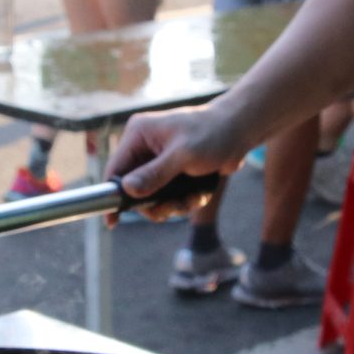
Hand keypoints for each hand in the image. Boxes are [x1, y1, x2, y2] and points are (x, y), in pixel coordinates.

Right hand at [107, 106, 243, 218]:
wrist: (239, 131)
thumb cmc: (212, 134)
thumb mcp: (183, 155)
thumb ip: (155, 174)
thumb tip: (127, 190)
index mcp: (139, 134)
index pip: (115, 169)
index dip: (113, 196)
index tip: (113, 222)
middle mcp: (144, 148)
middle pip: (133, 189)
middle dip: (155, 203)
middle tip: (173, 208)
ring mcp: (157, 161)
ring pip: (152, 197)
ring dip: (173, 204)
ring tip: (193, 199)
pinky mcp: (171, 172)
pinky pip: (168, 197)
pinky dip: (183, 201)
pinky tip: (199, 194)